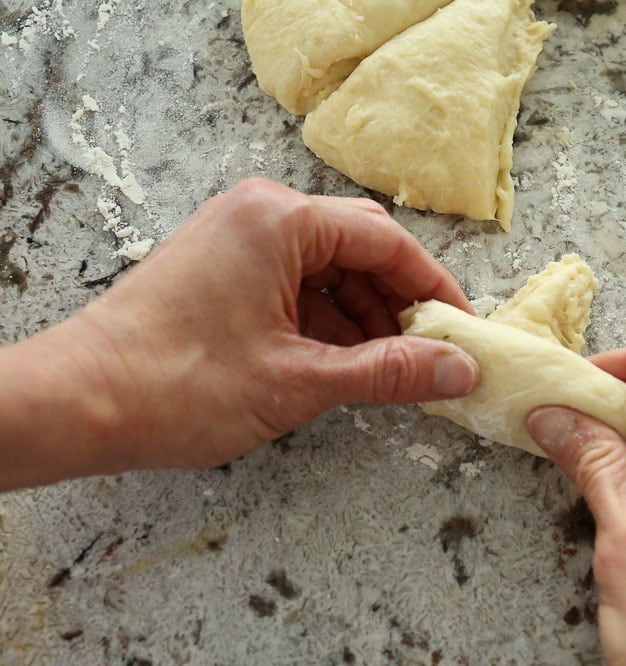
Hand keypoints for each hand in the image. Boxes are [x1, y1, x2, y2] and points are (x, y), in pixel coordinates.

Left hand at [0, 178, 477, 488]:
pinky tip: (344, 365)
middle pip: (360, 249)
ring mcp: (238, 239)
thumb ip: (388, 372)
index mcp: (280, 220)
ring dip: (364, 318)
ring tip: (389, 370)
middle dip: (398, 304)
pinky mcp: (223, 268)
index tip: (462, 330)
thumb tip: (457, 368)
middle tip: (428, 354)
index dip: (433, 288)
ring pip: (330, 270)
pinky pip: (296, 285)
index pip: (387, 243)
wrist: (75, 403)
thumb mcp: (298, 381)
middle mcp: (260, 214)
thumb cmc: (175, 385)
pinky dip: (326, 322)